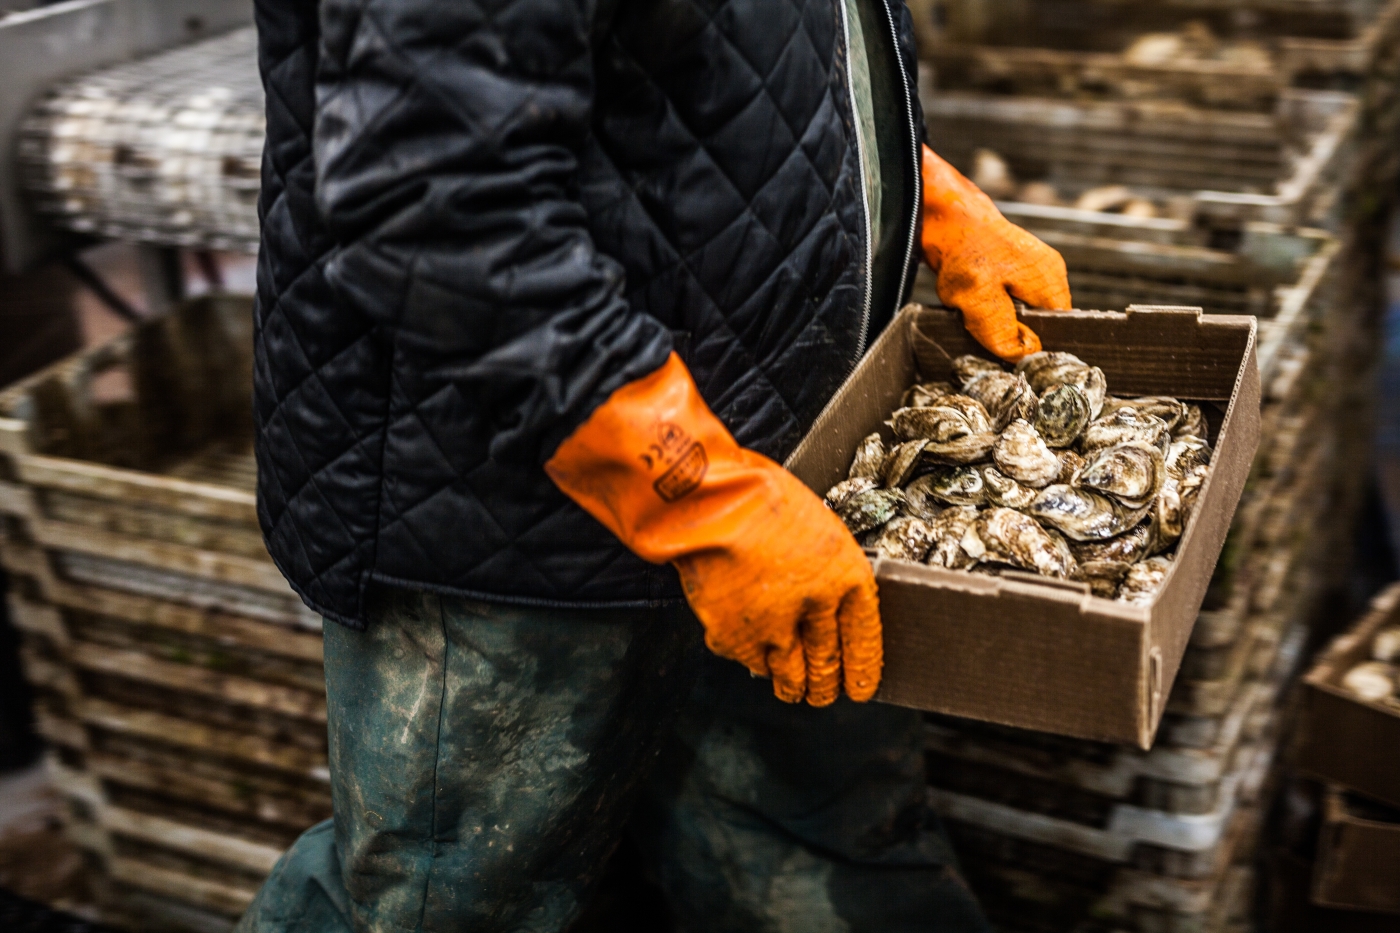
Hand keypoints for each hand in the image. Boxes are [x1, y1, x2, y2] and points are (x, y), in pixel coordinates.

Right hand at [672, 459, 881, 705]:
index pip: (864, 639)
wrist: (707, 498)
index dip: (864, 669)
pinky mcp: (736, 637)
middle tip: (825, 692)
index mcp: (845, 575)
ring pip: (791, 677)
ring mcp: (775, 627)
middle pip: (828, 666)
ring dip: (794, 688)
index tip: (861, 685)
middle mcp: (816, 607)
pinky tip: (757, 658)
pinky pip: (753, 664)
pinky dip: (755, 663)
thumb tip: (823, 602)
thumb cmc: (757, 495)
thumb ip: (824, 571)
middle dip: (827, 686)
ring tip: (793, 690)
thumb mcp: (814, 527)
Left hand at [920, 145, 1070, 360]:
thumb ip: (1003, 331)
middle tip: (982, 323)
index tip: (1006, 346)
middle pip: (1038, 322)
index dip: (1032, 343)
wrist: (944, 217)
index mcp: (1051, 282)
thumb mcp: (979, 300)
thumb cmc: (962, 252)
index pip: (1056, 330)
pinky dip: (987, 304)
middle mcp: (1048, 274)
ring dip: (996, 318)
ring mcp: (1032, 268)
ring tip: (974, 308)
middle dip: (1011, 330)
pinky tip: (971, 299)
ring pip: (1019, 312)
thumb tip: (1025, 353)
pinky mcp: (1013, 267)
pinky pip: (1006, 299)